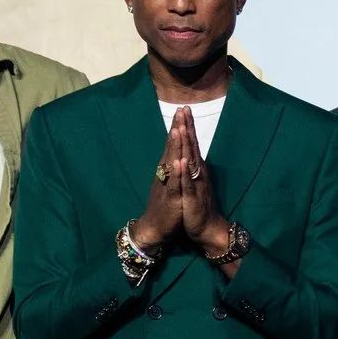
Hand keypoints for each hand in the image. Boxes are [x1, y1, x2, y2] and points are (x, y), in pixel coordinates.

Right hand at [131, 110, 189, 253]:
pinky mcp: (171, 198)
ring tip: (178, 128)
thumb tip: (178, 153)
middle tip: (180, 111)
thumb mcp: (171, 183)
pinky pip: (174, 183)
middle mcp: (166, 173)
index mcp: (168, 169)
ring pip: (171, 161)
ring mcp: (168, 184)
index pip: (174, 144)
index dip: (179, 128)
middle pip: (172, 147)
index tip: (183, 111)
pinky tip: (179, 161)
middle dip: (177, 129)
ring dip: (174, 145)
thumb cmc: (165, 205)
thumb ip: (173, 168)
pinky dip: (176, 172)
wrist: (154, 227)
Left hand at [170, 108, 226, 239]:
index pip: (192, 144)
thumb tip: (190, 153)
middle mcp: (198, 173)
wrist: (208, 228)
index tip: (184, 110)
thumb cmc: (199, 206)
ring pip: (190, 161)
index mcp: (196, 169)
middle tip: (185, 110)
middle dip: (187, 128)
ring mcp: (196, 184)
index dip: (188, 127)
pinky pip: (188, 183)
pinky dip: (184, 172)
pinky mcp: (192, 197)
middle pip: (192, 147)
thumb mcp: (193, 183)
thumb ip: (192, 168)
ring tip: (182, 128)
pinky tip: (182, 161)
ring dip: (186, 145)